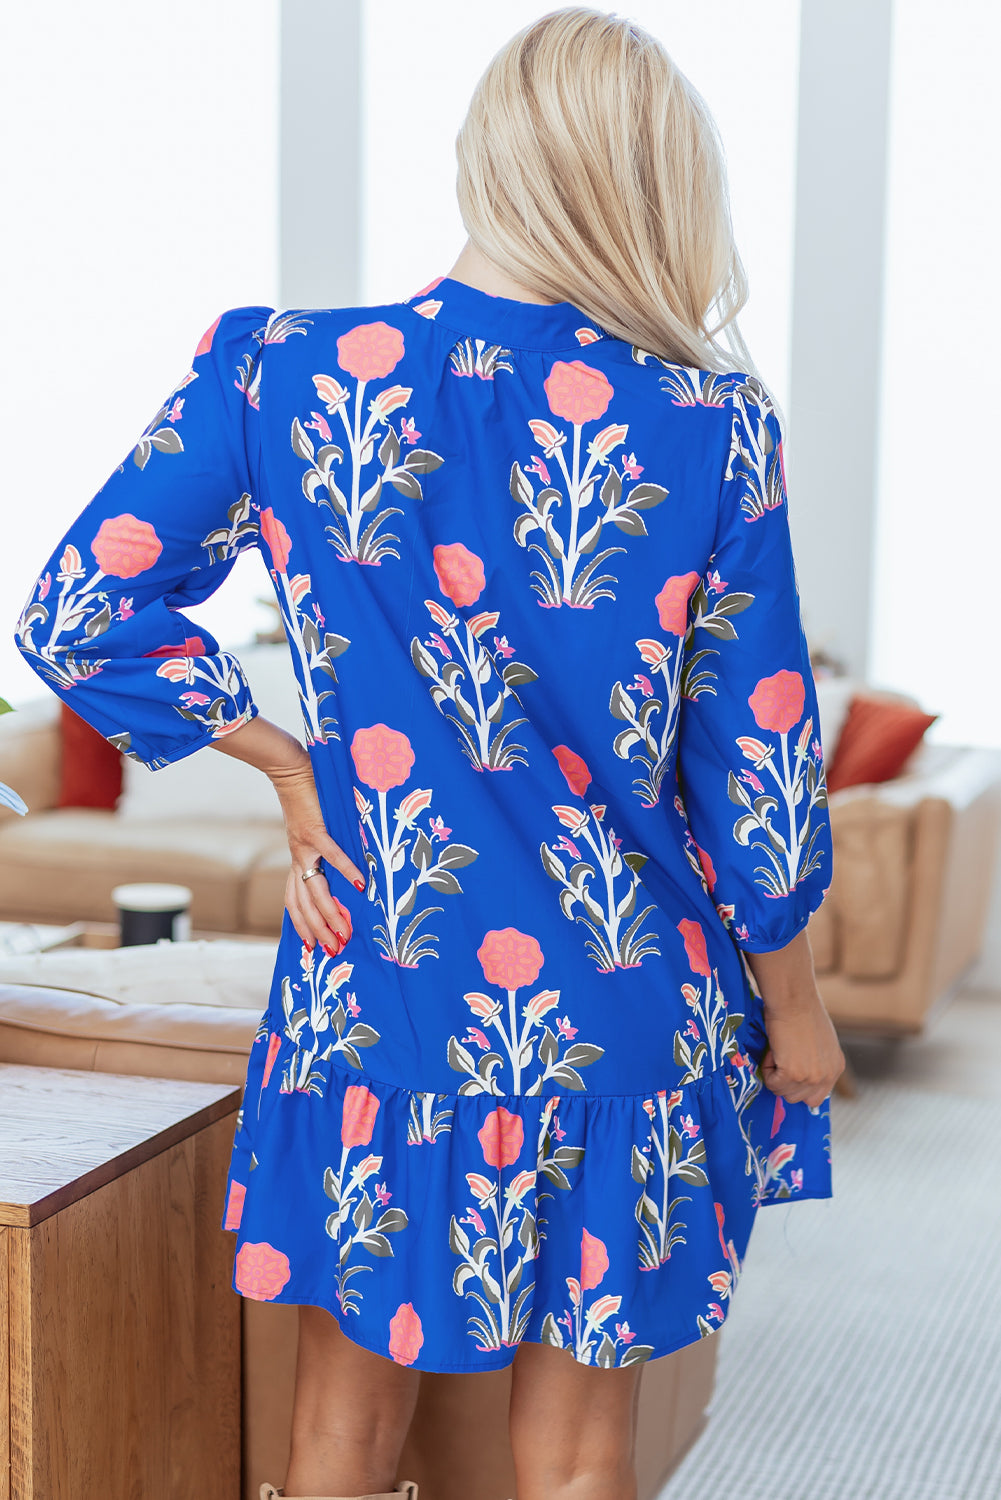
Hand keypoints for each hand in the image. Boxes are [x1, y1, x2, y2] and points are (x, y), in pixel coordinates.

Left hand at [270, 759, 366, 954]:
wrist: (290, 770)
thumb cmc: (306, 800)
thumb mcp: (311, 831)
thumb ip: (322, 851)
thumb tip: (345, 870)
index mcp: (296, 860)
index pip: (293, 902)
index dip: (301, 925)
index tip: (311, 947)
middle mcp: (297, 858)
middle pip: (303, 904)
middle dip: (317, 931)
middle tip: (332, 951)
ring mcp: (305, 846)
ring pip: (315, 890)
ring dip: (330, 914)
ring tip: (344, 932)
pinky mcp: (315, 830)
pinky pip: (332, 855)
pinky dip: (347, 871)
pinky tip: (361, 885)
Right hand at [759, 992, 844, 1106]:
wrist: (794, 1000)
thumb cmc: (802, 1011)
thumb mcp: (819, 1041)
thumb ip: (816, 1061)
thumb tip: (798, 1073)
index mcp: (836, 1068)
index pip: (815, 1097)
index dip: (798, 1087)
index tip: (788, 1072)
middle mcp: (827, 1076)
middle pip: (799, 1099)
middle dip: (785, 1083)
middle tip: (781, 1058)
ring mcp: (812, 1077)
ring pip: (783, 1093)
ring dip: (775, 1074)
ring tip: (778, 1050)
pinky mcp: (794, 1074)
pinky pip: (772, 1083)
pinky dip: (767, 1068)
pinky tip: (773, 1049)